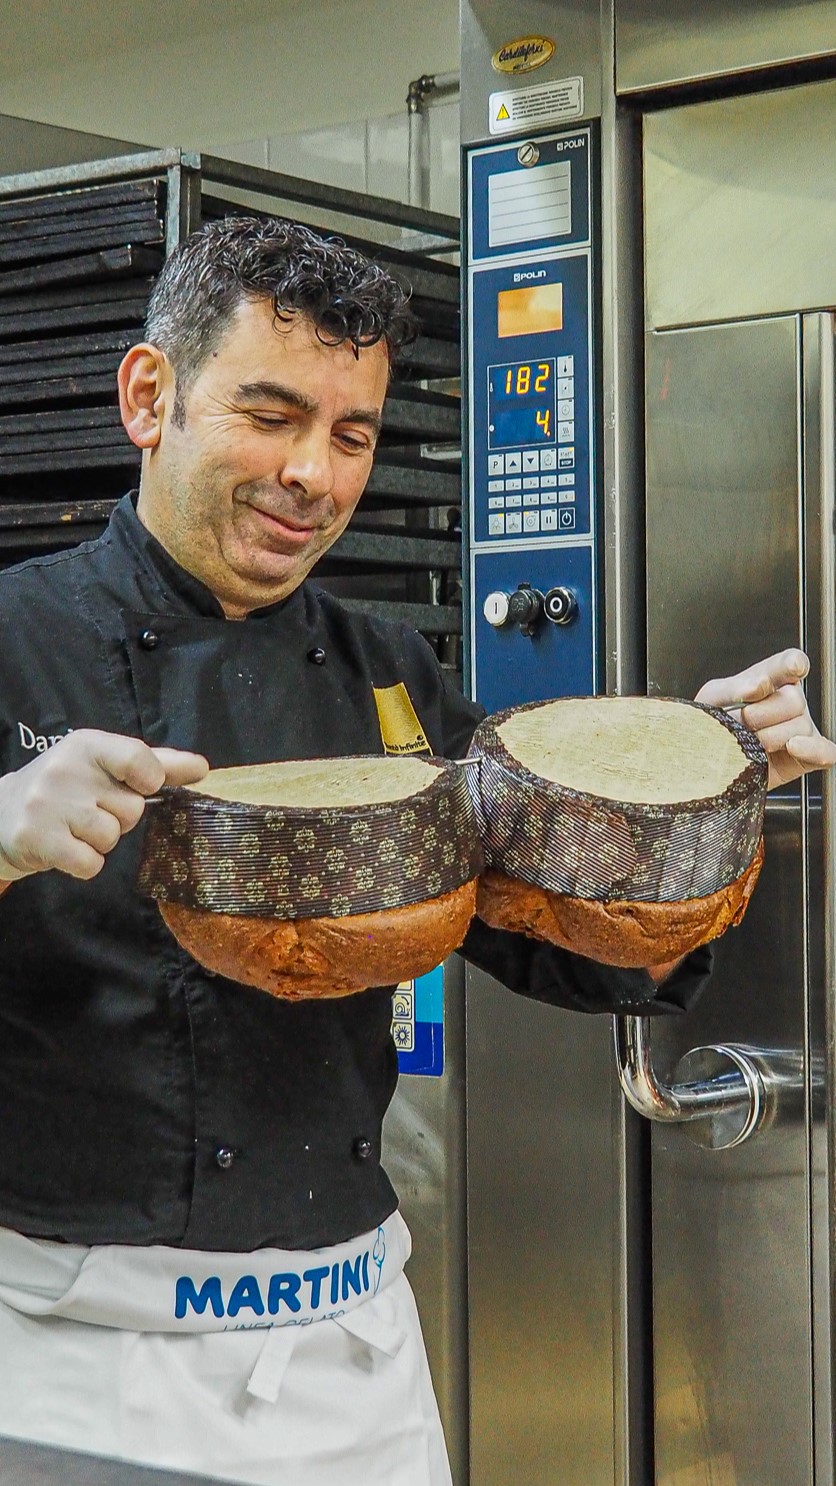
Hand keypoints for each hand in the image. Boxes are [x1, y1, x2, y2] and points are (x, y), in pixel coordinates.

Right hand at [0, 730, 208, 881]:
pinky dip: (84, 864)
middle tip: (88, 811)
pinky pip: (90, 863)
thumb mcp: (106, 767)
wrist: (4, 814)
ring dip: (99, 842)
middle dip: (117, 818)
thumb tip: (202, 768)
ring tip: (74, 829)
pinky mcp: (37, 838)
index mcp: (87, 745)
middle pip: (131, 809)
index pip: (140, 759)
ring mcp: (47, 803)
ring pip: (111, 838)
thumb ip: (157, 766)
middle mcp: (65, 769)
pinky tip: (65, 848)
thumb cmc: (68, 790)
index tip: (141, 786)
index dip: (150, 780)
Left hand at [695, 648, 835, 789]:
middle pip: (793, 700)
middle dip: (761, 715)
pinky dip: (813, 750)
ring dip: (769, 738)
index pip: (789, 664)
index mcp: (770, 681)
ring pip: (800, 728)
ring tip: (750, 743)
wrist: (708, 761)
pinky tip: (793, 747)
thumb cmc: (712, 726)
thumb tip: (759, 684)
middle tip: (742, 723)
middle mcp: (789, 702)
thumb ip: (734, 687)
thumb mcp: (713, 699)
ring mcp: (800, 730)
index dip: (794, 664)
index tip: (793, 667)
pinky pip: (824, 753)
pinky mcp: (805, 758)